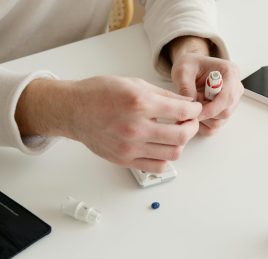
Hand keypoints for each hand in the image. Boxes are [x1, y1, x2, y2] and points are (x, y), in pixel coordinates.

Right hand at [16, 76, 201, 172]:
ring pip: (172, 153)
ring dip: (181, 143)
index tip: (194, 109)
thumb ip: (164, 95)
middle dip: (192, 127)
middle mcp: (136, 127)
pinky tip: (162, 147)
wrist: (73, 110)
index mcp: (140, 103)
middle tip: (189, 122)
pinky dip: (165, 158)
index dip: (195, 110)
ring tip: (176, 134)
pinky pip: (156, 166)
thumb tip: (187, 104)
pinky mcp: (124, 160)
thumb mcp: (134, 83)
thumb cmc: (100, 93)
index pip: (182, 112)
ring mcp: (130, 147)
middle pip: (181, 136)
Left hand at [167, 36, 243, 135]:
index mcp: (230, 72)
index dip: (212, 108)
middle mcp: (235, 87)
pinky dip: (203, 125)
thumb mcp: (183, 71)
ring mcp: (231, 101)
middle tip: (191, 107)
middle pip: (226, 112)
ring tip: (193, 106)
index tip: (196, 112)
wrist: (190, 68)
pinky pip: (215, 126)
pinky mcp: (224, 111)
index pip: (228, 97)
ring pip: (221, 121)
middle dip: (206, 114)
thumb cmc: (189, 65)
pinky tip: (195, 114)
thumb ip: (186, 87)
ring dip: (204, 119)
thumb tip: (192, 106)